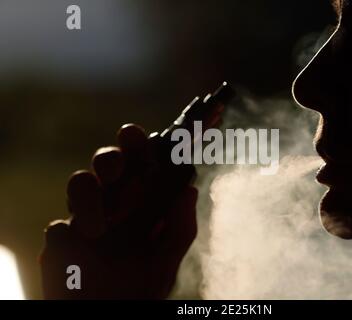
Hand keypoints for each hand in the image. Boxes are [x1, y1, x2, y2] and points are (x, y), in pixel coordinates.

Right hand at [40, 124, 197, 298]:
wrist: (113, 314)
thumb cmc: (144, 285)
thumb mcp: (168, 257)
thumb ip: (180, 226)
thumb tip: (189, 190)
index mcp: (139, 200)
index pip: (139, 161)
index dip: (140, 143)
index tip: (143, 136)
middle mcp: (112, 201)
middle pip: (107, 160)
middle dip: (112, 157)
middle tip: (118, 171)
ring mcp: (85, 218)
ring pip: (79, 182)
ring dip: (90, 199)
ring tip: (100, 230)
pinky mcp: (61, 242)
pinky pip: (59, 229)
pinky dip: (70, 237)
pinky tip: (82, 252)